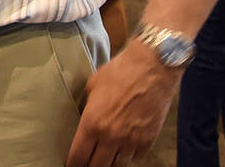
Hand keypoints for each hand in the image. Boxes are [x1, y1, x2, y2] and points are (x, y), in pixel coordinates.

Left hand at [66, 41, 180, 166]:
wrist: (153, 67)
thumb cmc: (121, 71)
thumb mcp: (93, 85)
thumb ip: (87, 105)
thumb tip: (83, 115)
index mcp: (92, 122)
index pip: (78, 155)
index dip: (73, 163)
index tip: (71, 163)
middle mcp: (111, 136)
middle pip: (97, 166)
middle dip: (90, 165)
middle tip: (88, 162)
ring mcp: (131, 140)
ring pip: (117, 165)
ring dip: (110, 162)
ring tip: (106, 157)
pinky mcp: (148, 139)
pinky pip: (136, 158)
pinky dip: (130, 156)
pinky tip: (126, 148)